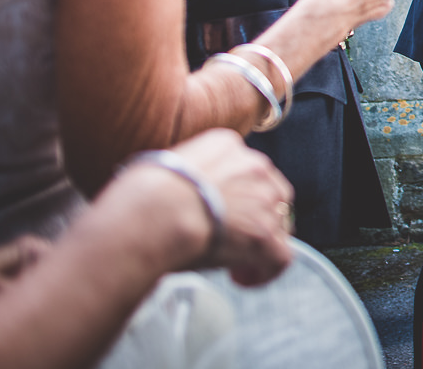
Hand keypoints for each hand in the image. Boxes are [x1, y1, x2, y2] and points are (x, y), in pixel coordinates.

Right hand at [163, 129, 295, 286]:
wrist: (152, 214)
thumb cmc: (142, 197)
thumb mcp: (164, 166)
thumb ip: (185, 173)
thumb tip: (179, 192)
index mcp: (227, 145)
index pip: (245, 168)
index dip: (235, 195)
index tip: (218, 213)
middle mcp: (254, 166)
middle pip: (270, 194)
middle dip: (254, 218)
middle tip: (231, 240)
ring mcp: (264, 199)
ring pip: (278, 224)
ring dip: (259, 244)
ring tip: (233, 263)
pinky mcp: (266, 233)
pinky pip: (280, 257)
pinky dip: (265, 272)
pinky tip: (241, 278)